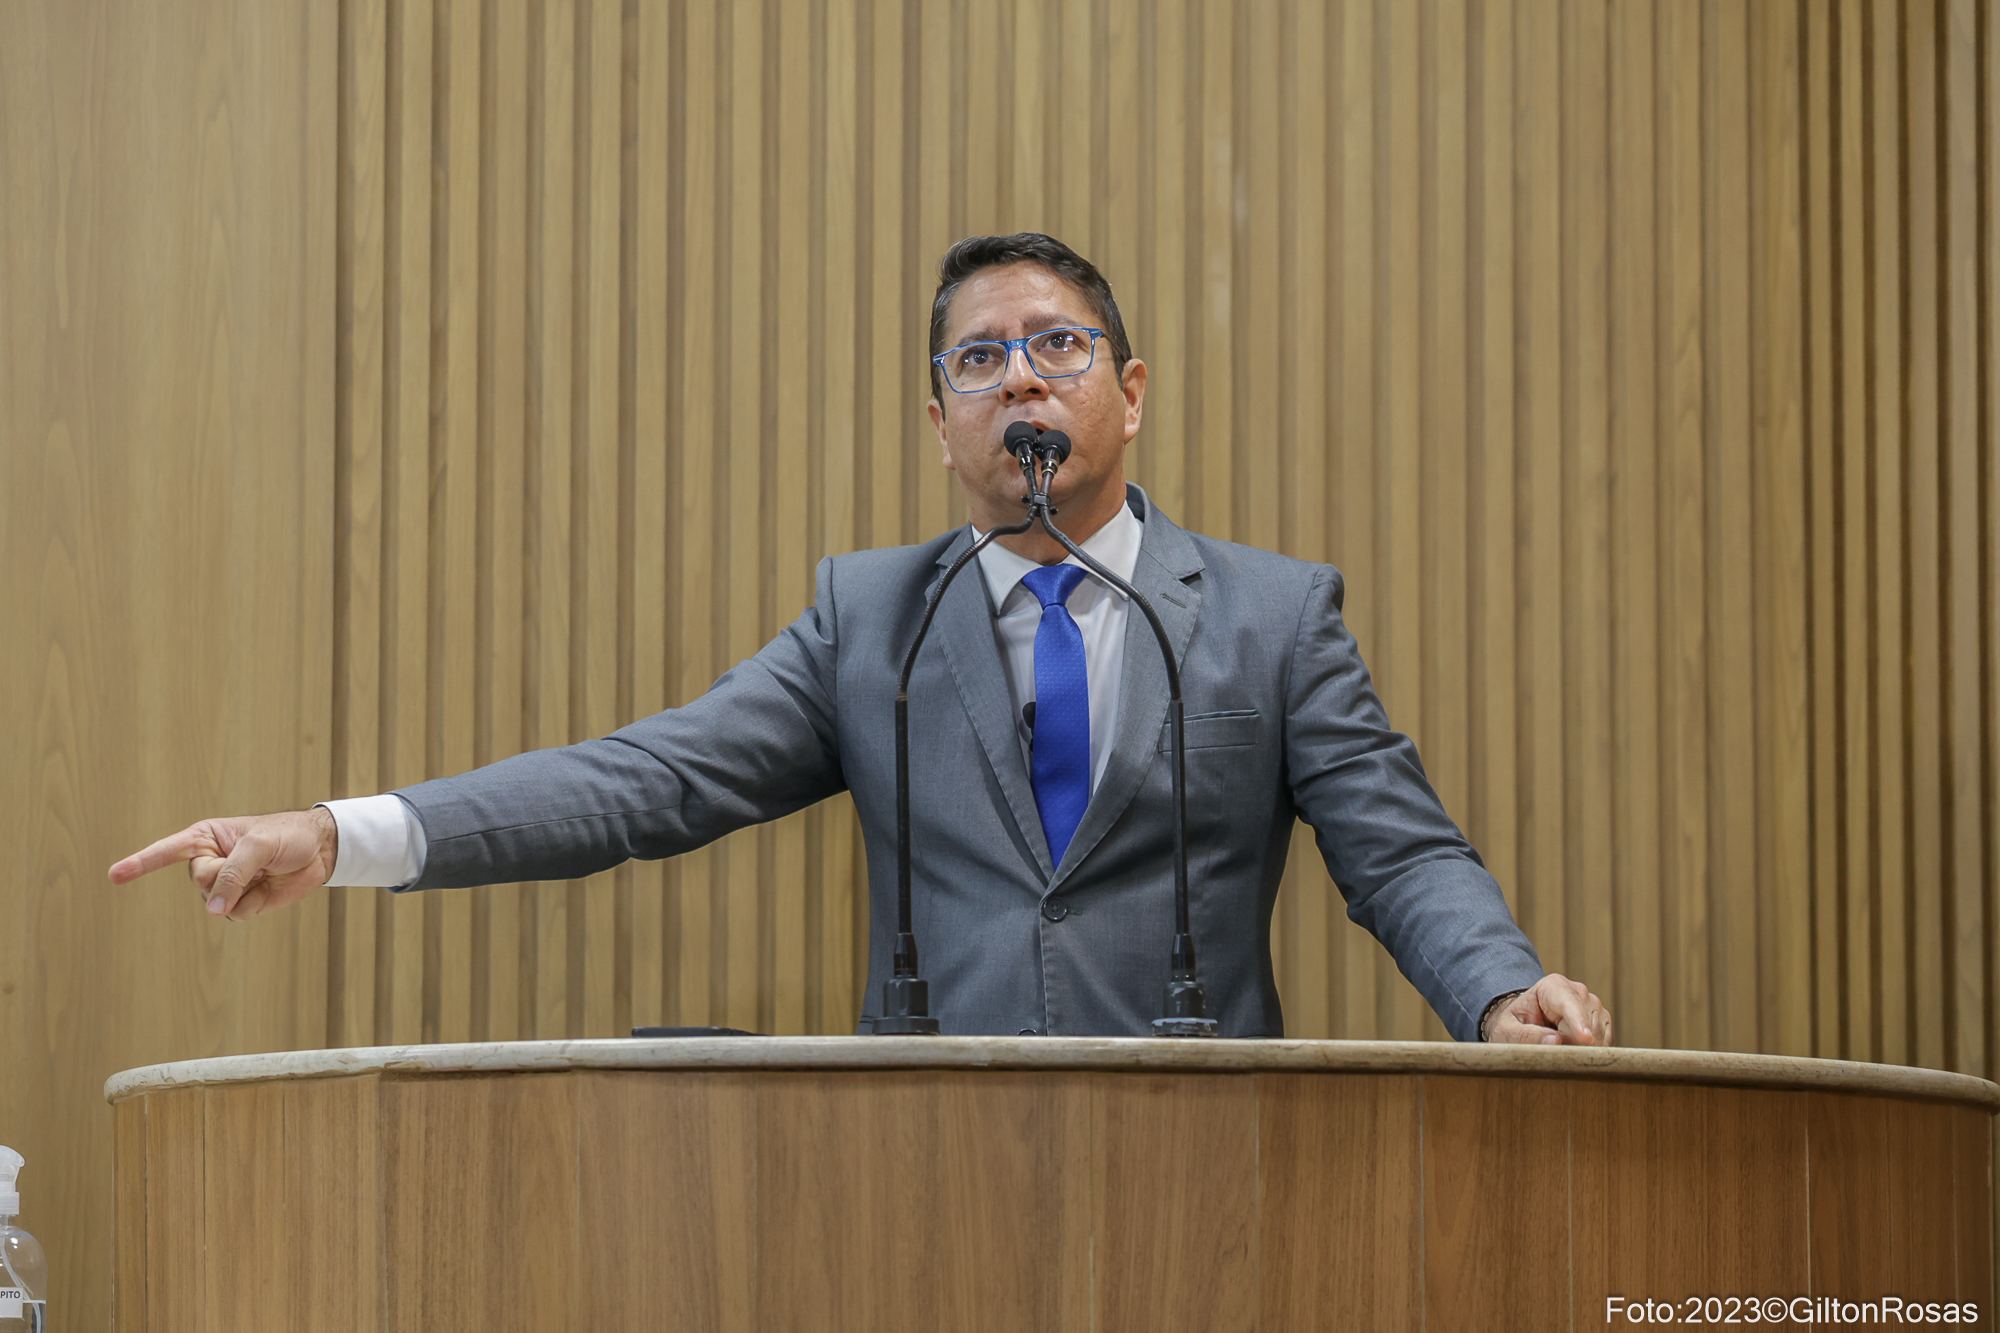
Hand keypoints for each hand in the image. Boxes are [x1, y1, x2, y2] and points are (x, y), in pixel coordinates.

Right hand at [108, 808, 337, 920]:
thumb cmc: (287, 836)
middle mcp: (208, 861)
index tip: (114, 875)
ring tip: (263, 872)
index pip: (166, 851)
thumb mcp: (260, 845)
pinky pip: (234, 913)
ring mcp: (223, 884)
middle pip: (199, 880)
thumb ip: (234, 873)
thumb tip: (213, 909)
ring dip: (242, 891)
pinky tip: (267, 889)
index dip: (140, 863)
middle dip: (227, 875)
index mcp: (205, 838)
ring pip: (214, 902)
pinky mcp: (239, 902)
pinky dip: (253, 905)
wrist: (320, 851)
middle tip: (255, 861)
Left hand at [1483, 973, 1611, 1045]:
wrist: (1526, 1021)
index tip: (1585, 1038)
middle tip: (1554, 1052)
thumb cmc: (1515, 1023)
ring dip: (1582, 1049)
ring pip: (1598, 1035)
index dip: (1578, 1022)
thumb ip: (1526, 1035)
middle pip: (1586, 1023)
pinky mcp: (1602, 1023)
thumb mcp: (1508, 1030)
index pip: (1569, 1004)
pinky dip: (1592, 1052)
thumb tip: (1554, 1041)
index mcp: (1553, 986)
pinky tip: (1574, 1051)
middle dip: (1574, 1043)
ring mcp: (1594, 1006)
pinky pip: (1606, 1042)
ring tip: (1560, 1048)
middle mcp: (1578, 992)